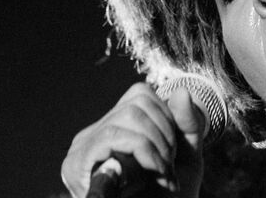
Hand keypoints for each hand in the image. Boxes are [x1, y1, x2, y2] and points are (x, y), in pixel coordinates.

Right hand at [61, 82, 204, 197]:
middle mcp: (94, 134)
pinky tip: (154, 172)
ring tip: (163, 173)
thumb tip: (181, 92)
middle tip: (169, 166)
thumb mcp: (186, 158)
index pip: (140, 94)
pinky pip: (113, 136)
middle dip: (164, 132)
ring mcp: (82, 148)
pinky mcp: (77, 164)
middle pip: (137, 103)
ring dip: (156, 144)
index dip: (166, 116)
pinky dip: (143, 150)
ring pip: (128, 116)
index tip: (174, 151)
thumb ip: (187, 126)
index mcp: (115, 129)